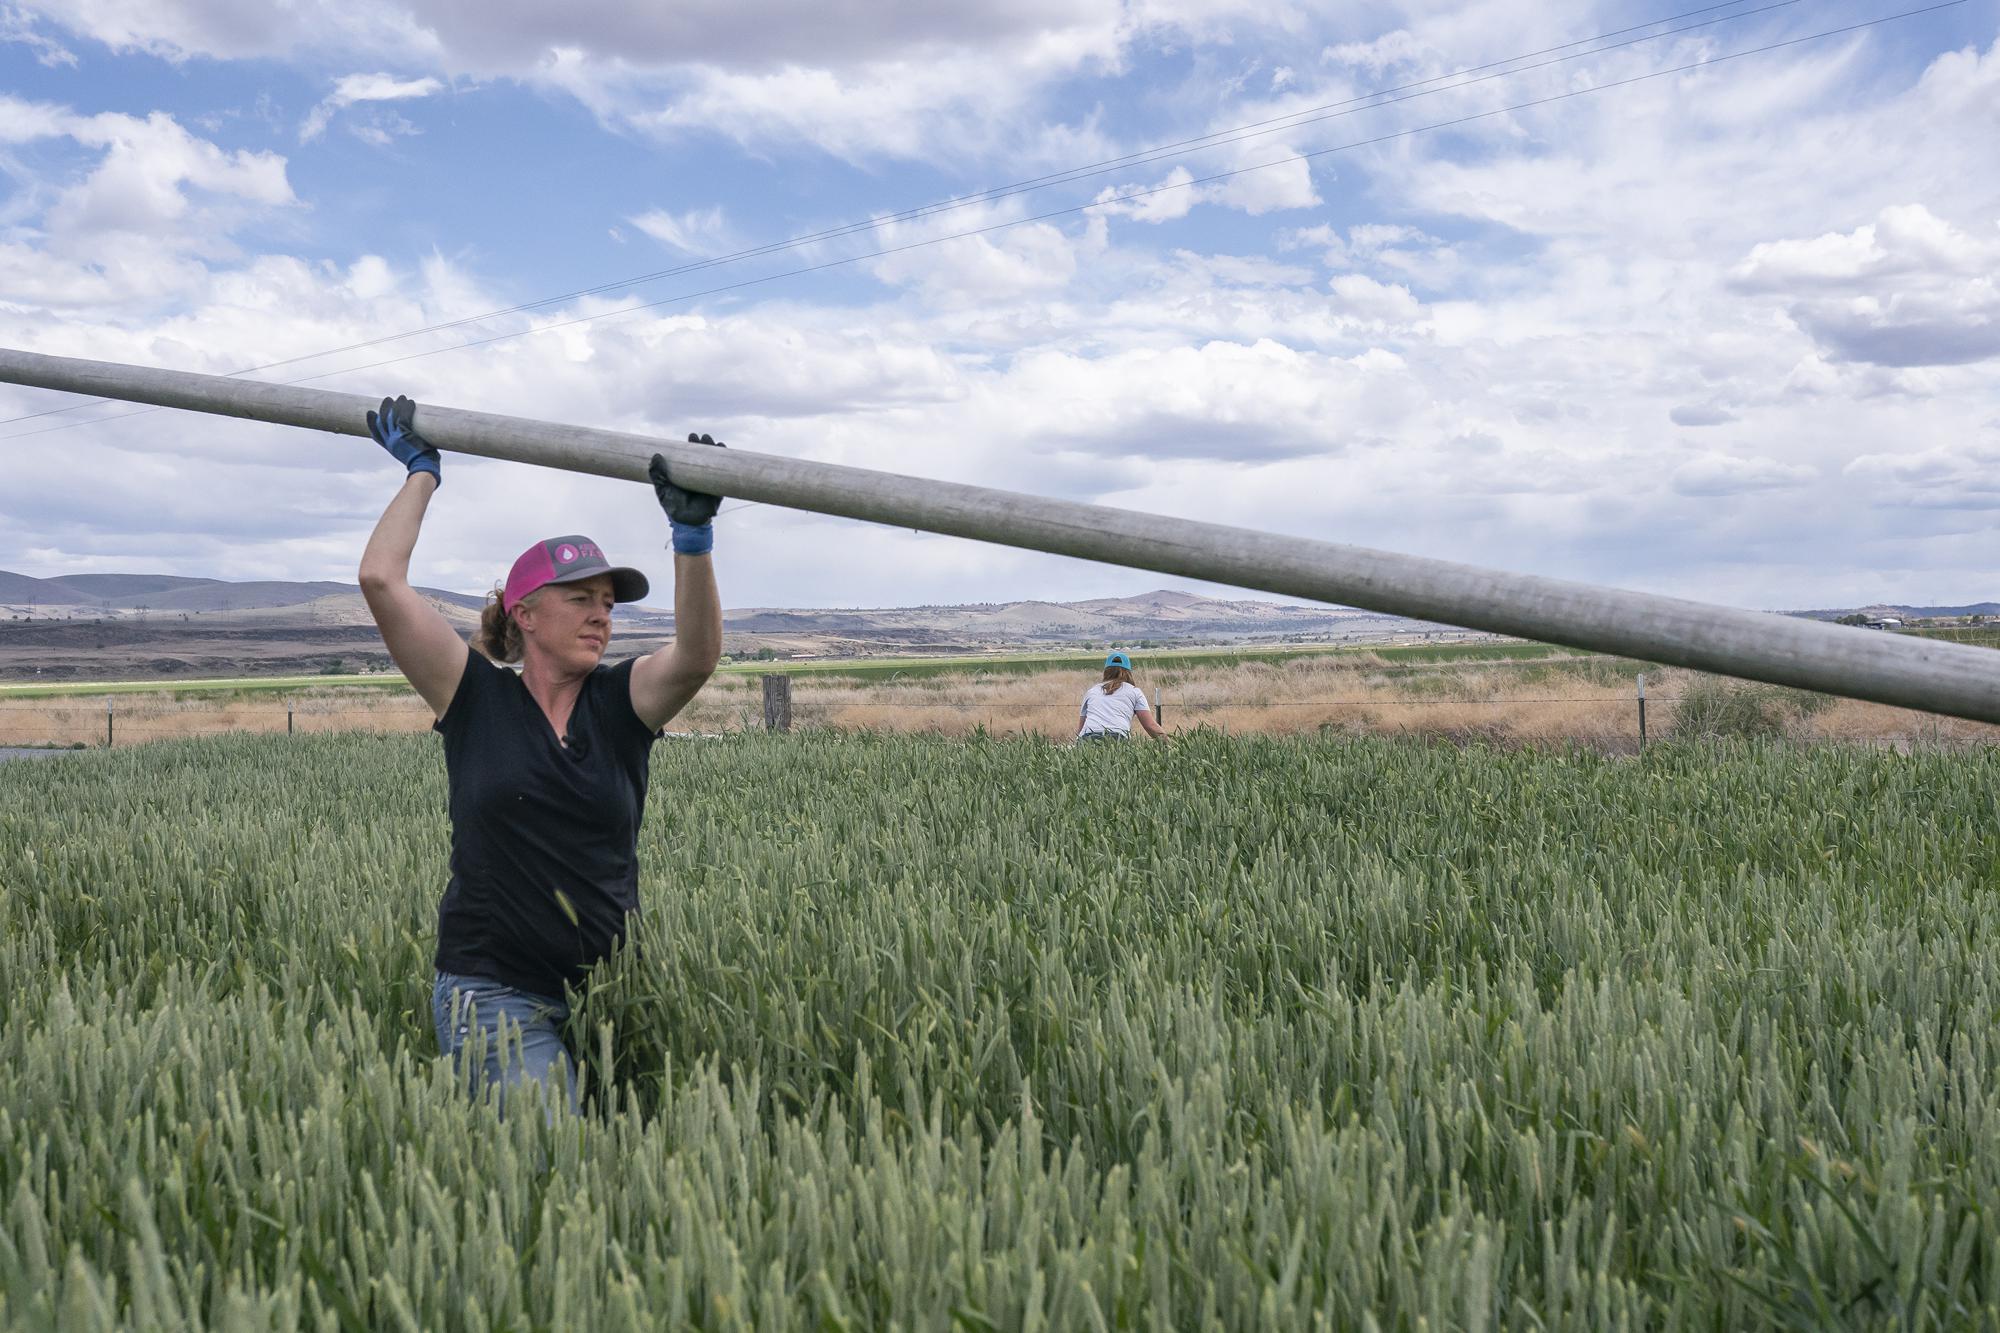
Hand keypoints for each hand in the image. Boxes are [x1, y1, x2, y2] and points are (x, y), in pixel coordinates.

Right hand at [366, 395, 440, 486]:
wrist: (424, 468)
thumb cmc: (422, 463)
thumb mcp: (410, 455)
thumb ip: (410, 447)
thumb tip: (418, 441)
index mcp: (391, 447)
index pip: (377, 434)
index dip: (372, 423)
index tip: (371, 414)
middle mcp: (391, 441)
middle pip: (382, 422)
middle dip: (384, 409)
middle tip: (387, 400)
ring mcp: (397, 438)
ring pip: (392, 417)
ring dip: (396, 406)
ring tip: (400, 397)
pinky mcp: (405, 434)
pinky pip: (404, 417)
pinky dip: (406, 408)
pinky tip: (410, 402)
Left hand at [650, 433, 726, 554]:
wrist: (687, 521)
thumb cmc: (673, 506)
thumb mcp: (662, 489)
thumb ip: (658, 474)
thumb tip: (656, 456)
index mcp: (685, 473)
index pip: (690, 456)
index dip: (691, 446)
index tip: (692, 437)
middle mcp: (698, 474)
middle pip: (703, 455)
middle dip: (704, 444)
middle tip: (702, 437)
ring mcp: (709, 480)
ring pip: (714, 461)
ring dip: (715, 450)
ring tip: (713, 442)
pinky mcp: (718, 487)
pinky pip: (724, 473)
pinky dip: (725, 462)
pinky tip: (724, 452)